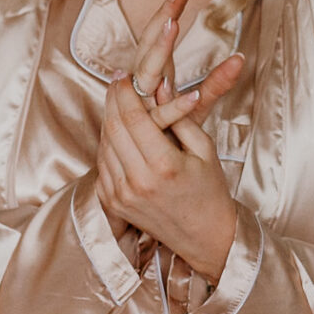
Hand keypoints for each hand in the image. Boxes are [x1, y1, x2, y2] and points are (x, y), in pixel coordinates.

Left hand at [96, 57, 244, 279]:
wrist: (205, 237)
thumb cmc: (210, 191)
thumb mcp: (204, 149)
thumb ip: (180, 116)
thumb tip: (160, 85)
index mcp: (163, 166)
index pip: (133, 118)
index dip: (125, 92)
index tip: (124, 76)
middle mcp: (137, 182)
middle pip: (113, 127)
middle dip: (112, 100)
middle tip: (116, 81)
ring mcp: (121, 195)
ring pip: (103, 144)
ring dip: (108, 119)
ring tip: (117, 102)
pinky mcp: (112, 204)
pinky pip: (102, 164)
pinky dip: (107, 143)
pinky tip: (118, 131)